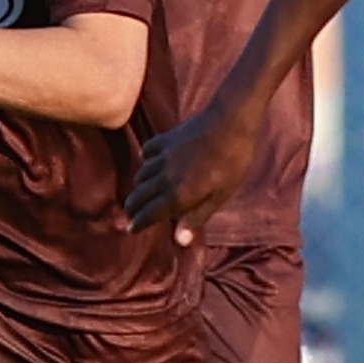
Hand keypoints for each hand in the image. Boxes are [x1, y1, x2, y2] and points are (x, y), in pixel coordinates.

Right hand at [125, 100, 263, 244]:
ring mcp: (163, 156)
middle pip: (139, 195)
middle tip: (132, 214)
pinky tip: (149, 162)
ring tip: (141, 193)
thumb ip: (197, 217)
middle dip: (133, 207)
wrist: (230, 121)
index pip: (148, 214)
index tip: (131, 230)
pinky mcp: (166, 138)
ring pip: (141, 175)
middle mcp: (163, 177)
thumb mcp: (219, 195)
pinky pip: (147, 152)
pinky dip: (145, 161)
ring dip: (138, 187)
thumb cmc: (232, 162)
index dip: (138, 224)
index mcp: (176, 194)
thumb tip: (179, 241)